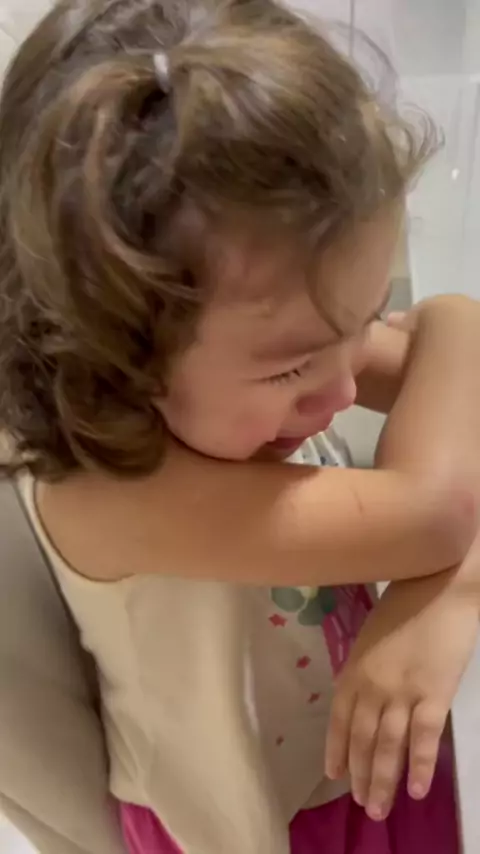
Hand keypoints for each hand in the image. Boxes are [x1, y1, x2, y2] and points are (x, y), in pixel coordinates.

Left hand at [325, 571, 478, 821]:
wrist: (440, 583)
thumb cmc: (405, 602)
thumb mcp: (371, 635)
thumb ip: (364, 668)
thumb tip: (361, 698)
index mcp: (354, 668)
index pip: (338, 719)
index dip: (336, 749)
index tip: (334, 775)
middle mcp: (372, 686)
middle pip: (361, 739)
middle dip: (360, 775)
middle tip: (362, 804)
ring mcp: (402, 692)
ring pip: (387, 746)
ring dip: (382, 780)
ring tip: (379, 808)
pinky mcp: (434, 694)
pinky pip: (424, 739)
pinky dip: (420, 767)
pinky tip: (417, 791)